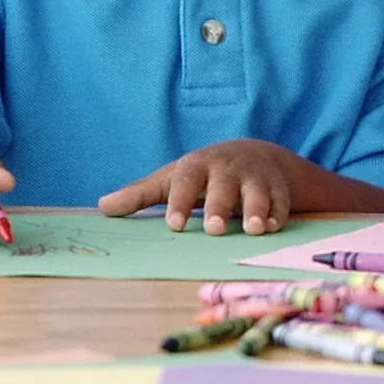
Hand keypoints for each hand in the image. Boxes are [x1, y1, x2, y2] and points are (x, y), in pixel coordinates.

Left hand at [98, 138, 297, 234]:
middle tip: (212, 229)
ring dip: (256, 209)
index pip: (186, 181)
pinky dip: (278, 214)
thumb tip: (102, 207)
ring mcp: (256, 177)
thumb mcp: (171, 179)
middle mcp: (228, 168)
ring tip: (254, 230)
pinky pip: (281, 201)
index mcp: (198, 165)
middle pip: (223, 186)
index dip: (179, 202)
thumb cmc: (202, 174)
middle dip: (219, 206)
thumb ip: (140, 195)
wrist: (254, 154)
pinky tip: (273, 227)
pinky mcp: (279, 187)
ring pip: (258, 191)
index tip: (174, 225)